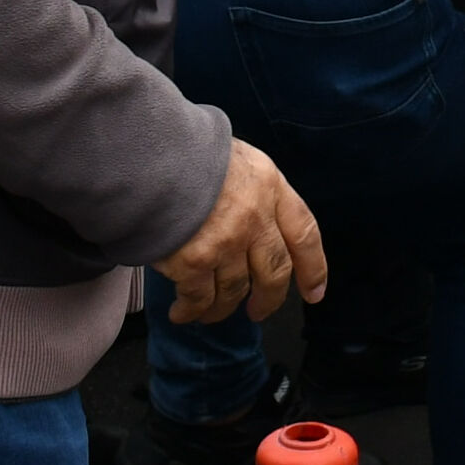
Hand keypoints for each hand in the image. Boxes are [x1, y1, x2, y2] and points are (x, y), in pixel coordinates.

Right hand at [155, 138, 326, 324]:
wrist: (150, 154)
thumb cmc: (187, 151)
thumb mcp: (235, 158)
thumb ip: (253, 190)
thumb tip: (255, 222)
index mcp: (269, 186)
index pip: (304, 233)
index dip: (313, 267)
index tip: (315, 293)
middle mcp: (255, 217)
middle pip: (274, 272)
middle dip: (269, 299)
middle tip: (259, 311)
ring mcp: (227, 242)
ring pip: (234, 291)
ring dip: (222, 308)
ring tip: (210, 312)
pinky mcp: (194, 262)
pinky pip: (199, 299)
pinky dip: (191, 311)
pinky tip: (182, 313)